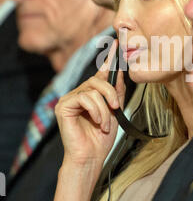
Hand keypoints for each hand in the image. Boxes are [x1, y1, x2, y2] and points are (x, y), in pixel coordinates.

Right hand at [55, 41, 125, 172]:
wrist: (91, 157)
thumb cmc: (101, 138)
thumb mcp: (114, 112)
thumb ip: (116, 92)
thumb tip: (119, 72)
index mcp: (91, 95)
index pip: (100, 73)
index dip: (108, 58)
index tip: (117, 43)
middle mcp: (79, 94)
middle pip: (97, 80)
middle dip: (111, 93)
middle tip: (116, 108)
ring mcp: (70, 99)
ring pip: (92, 90)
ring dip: (104, 108)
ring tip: (105, 123)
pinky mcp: (63, 105)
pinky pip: (85, 98)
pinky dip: (95, 110)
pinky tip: (96, 122)